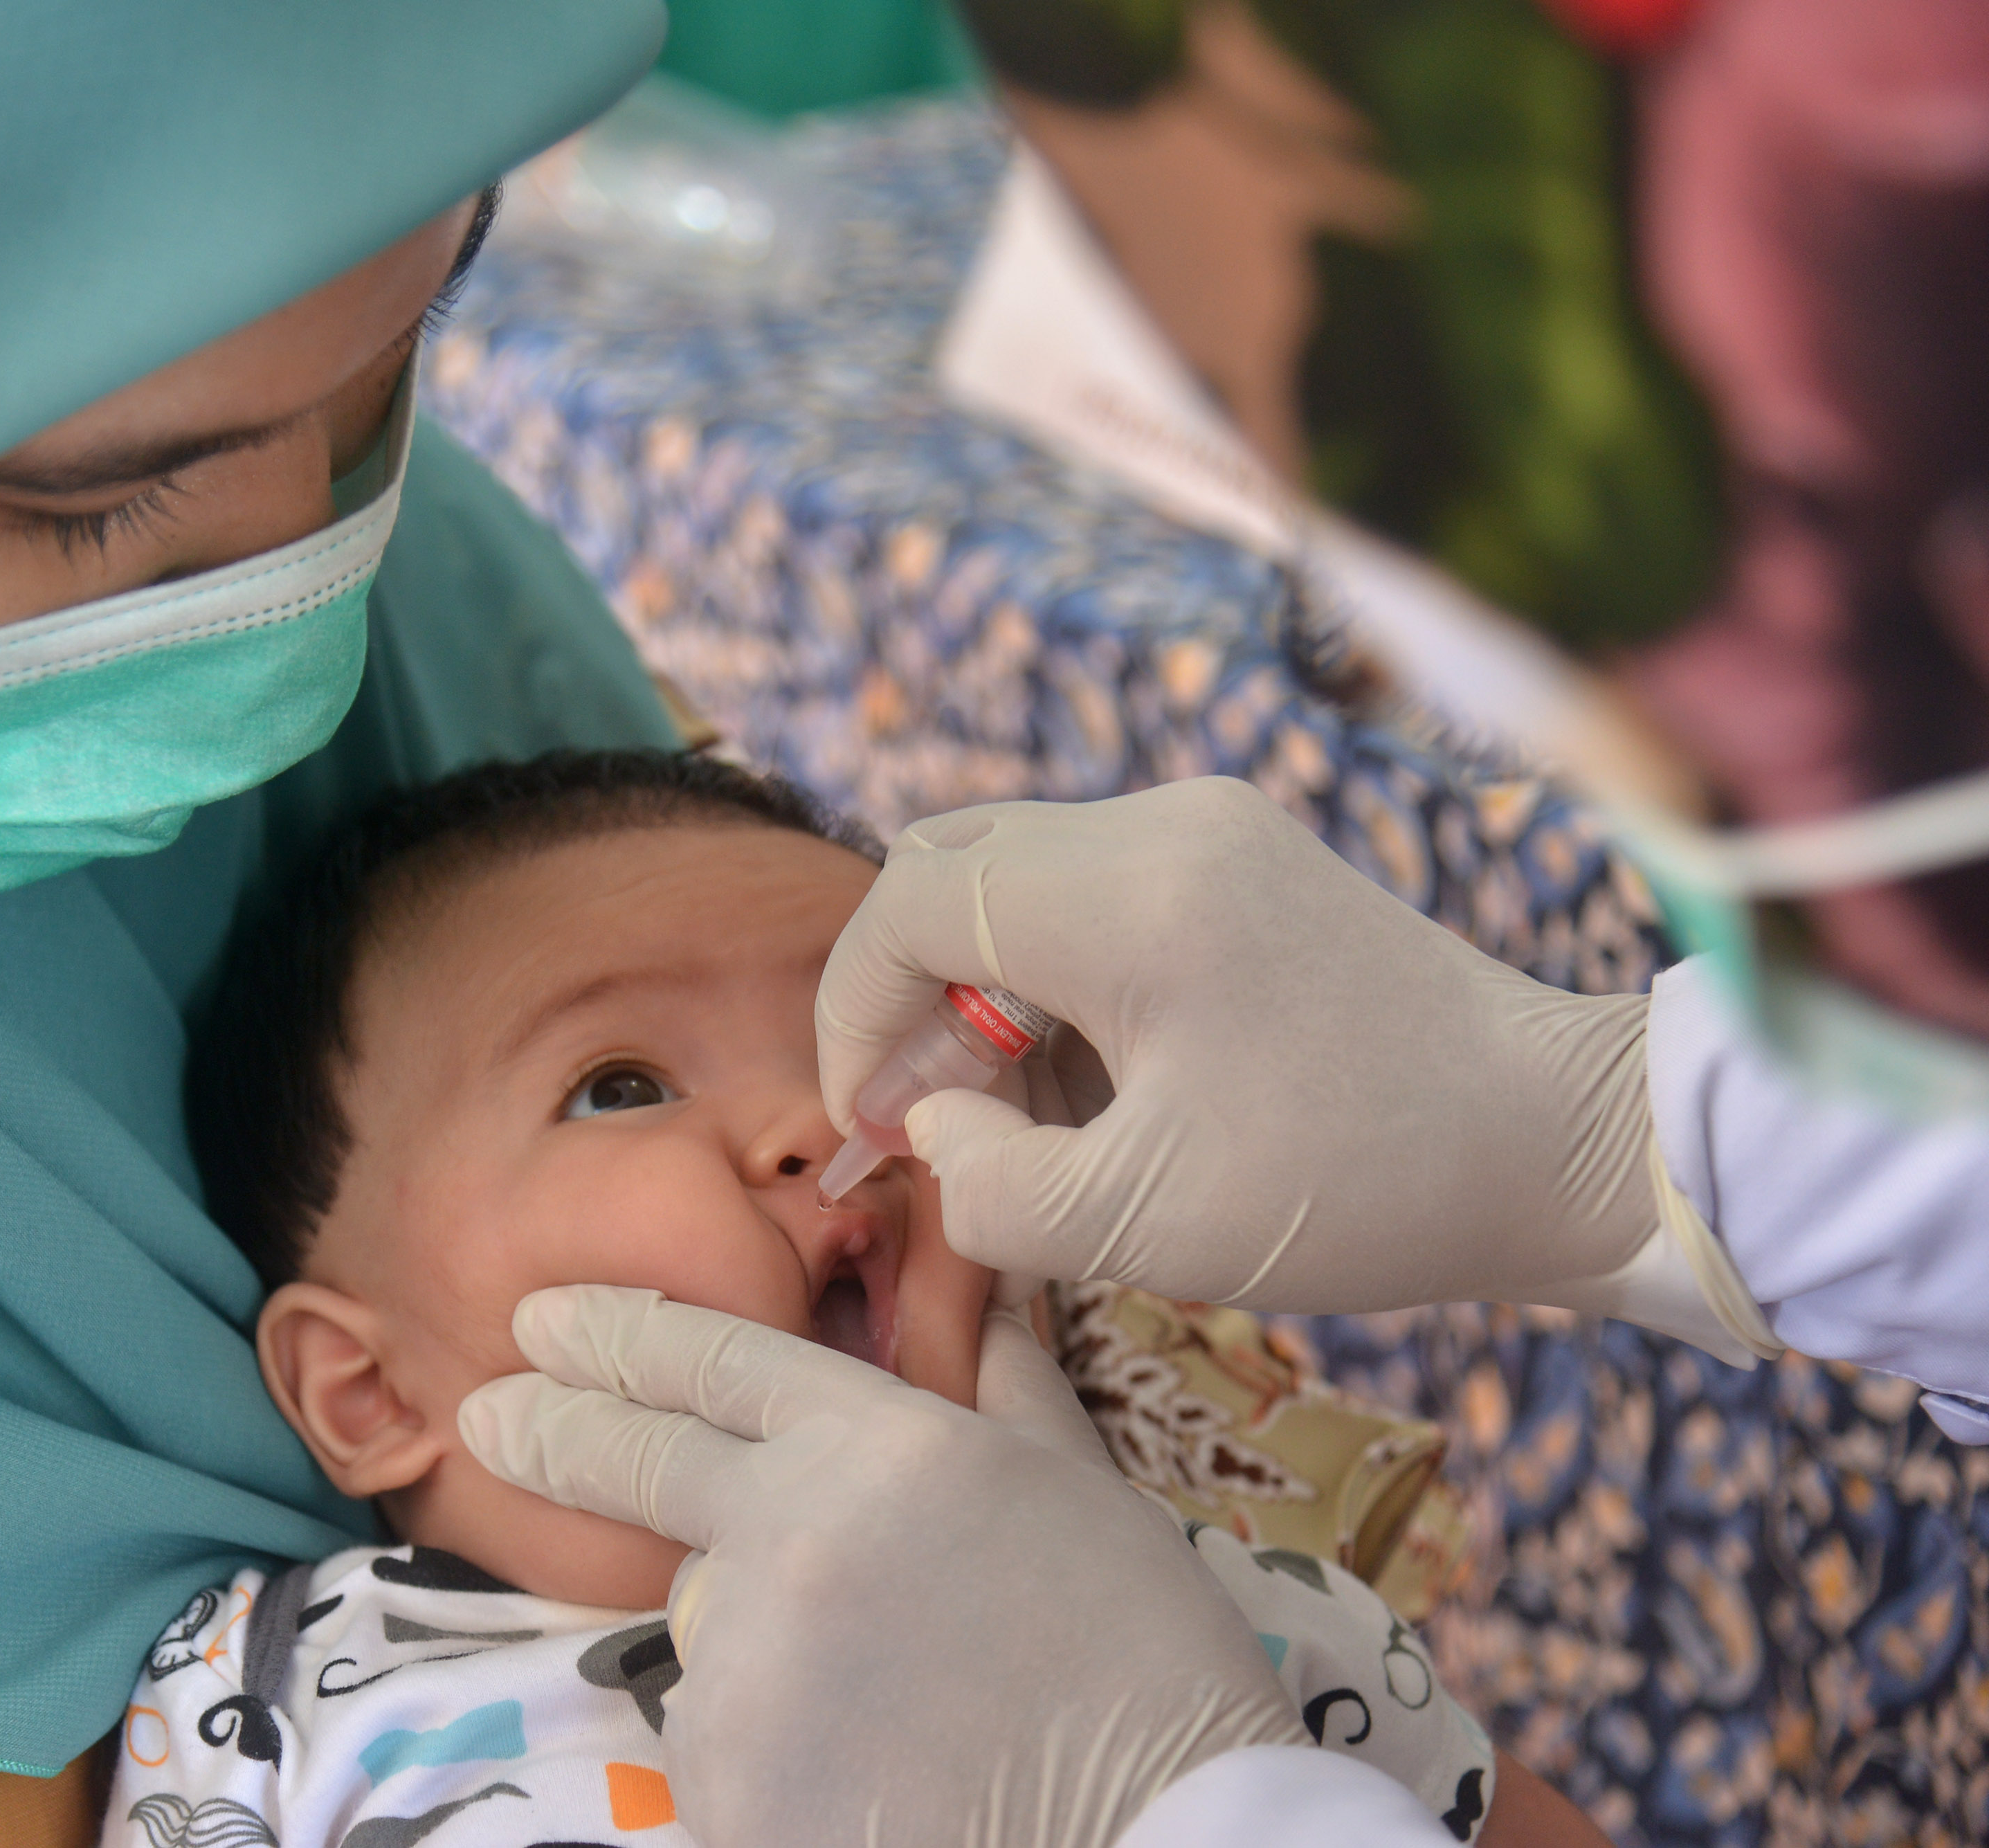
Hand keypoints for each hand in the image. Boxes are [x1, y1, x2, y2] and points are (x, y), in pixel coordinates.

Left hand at [459, 1285, 1305, 1847]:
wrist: (1158, 1841)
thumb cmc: (1142, 1670)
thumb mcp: (1082, 1496)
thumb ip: (1002, 1390)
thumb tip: (972, 1303)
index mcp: (878, 1446)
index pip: (711, 1361)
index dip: (619, 1332)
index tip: (545, 1319)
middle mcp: (790, 1533)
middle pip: (636, 1458)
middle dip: (551, 1426)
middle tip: (490, 1407)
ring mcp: (746, 1660)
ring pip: (703, 1619)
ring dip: (759, 1640)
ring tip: (885, 1704)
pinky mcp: (725, 1777)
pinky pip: (715, 1736)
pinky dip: (766, 1746)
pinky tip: (866, 1772)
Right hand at [815, 779, 1774, 1358]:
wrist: (1568, 1143)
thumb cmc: (1369, 1185)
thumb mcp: (1150, 1226)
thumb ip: (990, 1188)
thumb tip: (931, 1129)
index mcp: (1131, 894)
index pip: (912, 903)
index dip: (855, 1015)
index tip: (869, 1127)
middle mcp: (1163, 829)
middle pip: (952, 872)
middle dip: (910, 1003)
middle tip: (930, 1127)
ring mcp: (1209, 836)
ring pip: (1017, 888)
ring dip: (985, 1004)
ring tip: (1027, 1134)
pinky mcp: (1242, 870)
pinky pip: (1092, 905)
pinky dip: (1057, 995)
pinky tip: (1096, 1099)